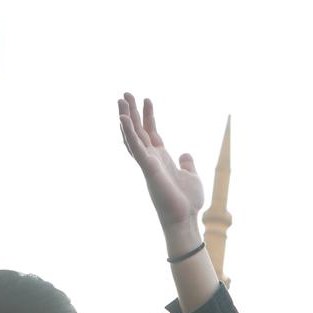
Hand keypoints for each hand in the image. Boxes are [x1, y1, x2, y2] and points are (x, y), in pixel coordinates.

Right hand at [118, 94, 205, 232]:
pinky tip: (123, 118)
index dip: (149, 116)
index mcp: (161, 159)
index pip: (152, 132)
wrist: (184, 218)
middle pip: (138, 130)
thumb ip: (187, 164)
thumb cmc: (187, 202)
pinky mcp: (148, 168)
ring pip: (133, 136)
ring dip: (126, 118)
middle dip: (132, 112)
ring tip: (121, 100)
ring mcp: (148, 163)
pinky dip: (128, 132)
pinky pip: (135, 147)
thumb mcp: (191, 176)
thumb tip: (185, 154)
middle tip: (125, 94)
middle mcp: (151, 159)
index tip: (146, 99)